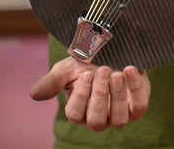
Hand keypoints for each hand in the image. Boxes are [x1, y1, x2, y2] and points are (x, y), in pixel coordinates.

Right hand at [30, 57, 150, 131]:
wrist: (112, 52)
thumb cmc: (87, 64)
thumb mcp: (67, 69)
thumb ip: (52, 81)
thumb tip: (34, 94)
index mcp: (79, 111)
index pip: (75, 114)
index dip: (81, 95)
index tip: (86, 74)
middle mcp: (98, 118)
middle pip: (96, 121)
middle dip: (99, 96)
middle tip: (102, 71)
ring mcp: (119, 115)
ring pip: (118, 119)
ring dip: (118, 95)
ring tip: (117, 73)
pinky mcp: (137, 106)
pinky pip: (139, 106)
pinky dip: (135, 88)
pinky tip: (130, 69)